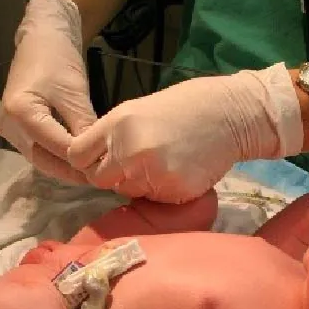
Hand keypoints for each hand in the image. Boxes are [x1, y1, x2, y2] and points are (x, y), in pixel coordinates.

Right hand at [0, 0, 95, 184]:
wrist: (42, 39)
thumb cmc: (58, 59)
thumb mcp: (76, 94)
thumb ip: (85, 128)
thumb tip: (100, 158)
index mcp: (19, 112)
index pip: (54, 147)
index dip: (79, 161)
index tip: (104, 171)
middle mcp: (7, 126)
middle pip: (43, 158)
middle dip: (71, 170)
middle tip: (100, 179)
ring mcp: (9, 129)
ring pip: (41, 157)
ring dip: (65, 166)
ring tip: (92, 173)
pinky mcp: (16, 129)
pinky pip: (39, 149)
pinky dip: (58, 156)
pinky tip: (78, 161)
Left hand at [67, 64, 303, 202]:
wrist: (231, 114)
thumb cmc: (186, 108)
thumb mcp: (138, 111)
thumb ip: (112, 135)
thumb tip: (93, 161)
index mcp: (117, 124)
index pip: (77, 156)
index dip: (88, 160)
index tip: (102, 159)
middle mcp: (128, 150)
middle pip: (98, 179)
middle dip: (113, 175)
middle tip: (137, 163)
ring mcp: (150, 173)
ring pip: (127, 191)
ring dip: (139, 184)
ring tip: (163, 163)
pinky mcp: (171, 190)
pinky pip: (154, 200)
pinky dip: (162, 191)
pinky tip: (178, 172)